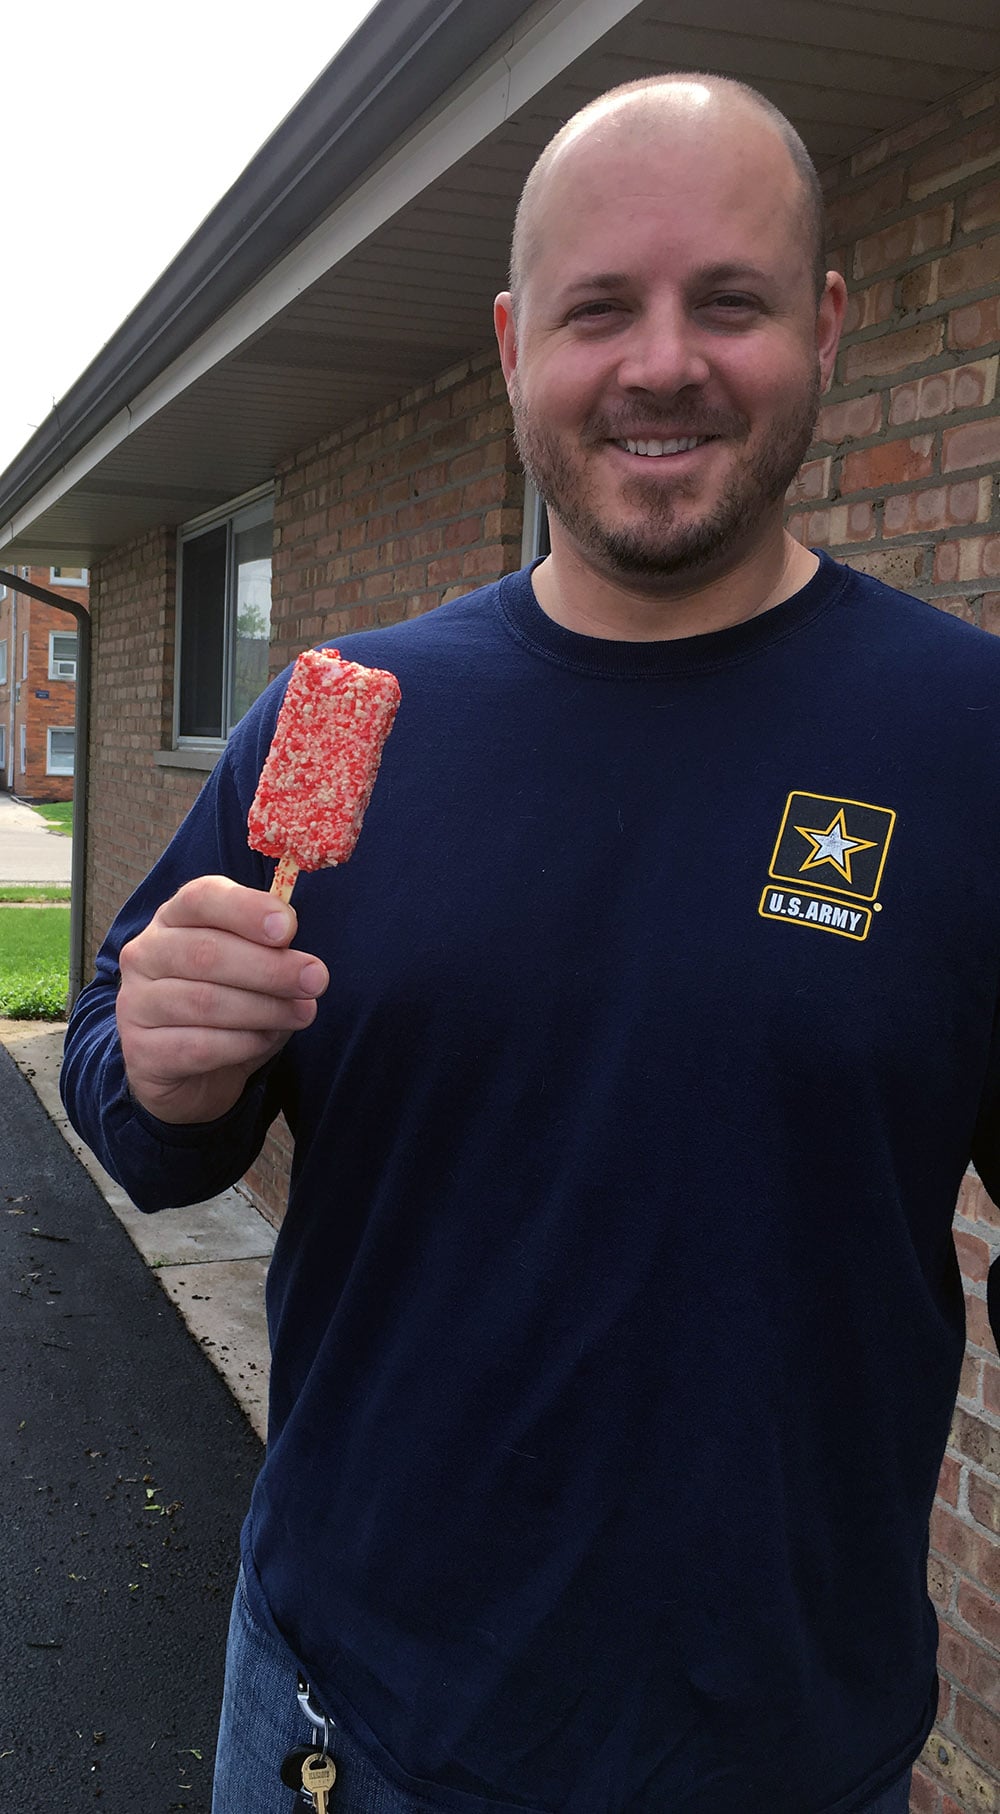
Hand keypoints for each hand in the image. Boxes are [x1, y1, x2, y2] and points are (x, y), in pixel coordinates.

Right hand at [115, 875, 328, 1124]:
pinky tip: (266, 1041)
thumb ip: (271, 952)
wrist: (190, 1074)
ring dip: (265, 1008)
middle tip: (316, 980)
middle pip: (207, 952)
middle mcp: (146, 954)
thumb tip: (306, 963)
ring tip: (303, 1013)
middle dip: (270, 967)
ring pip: (205, 1001)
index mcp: (174, 918)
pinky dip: (243, 1044)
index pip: (200, 898)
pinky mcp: (141, 1052)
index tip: (289, 927)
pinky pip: (199, 1046)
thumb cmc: (228, 1008)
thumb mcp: (252, 968)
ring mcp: (136, 1003)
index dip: (246, 909)